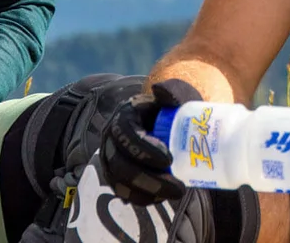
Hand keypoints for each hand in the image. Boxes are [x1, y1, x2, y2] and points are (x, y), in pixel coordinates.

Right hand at [97, 79, 201, 205]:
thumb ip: (170, 91)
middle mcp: (110, 140)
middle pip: (122, 166)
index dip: (146, 150)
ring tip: (176, 193)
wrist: (155, 122)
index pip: (127, 136)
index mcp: (123, 118)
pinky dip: (141, 199)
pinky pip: (122, 193)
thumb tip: (159, 90)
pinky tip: (161, 198)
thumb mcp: (169, 98)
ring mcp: (109, 160)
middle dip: (150, 180)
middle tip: (179, 186)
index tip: (170, 159)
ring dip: (148, 192)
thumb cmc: (166, 111)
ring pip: (121, 183)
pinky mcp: (114, 177)